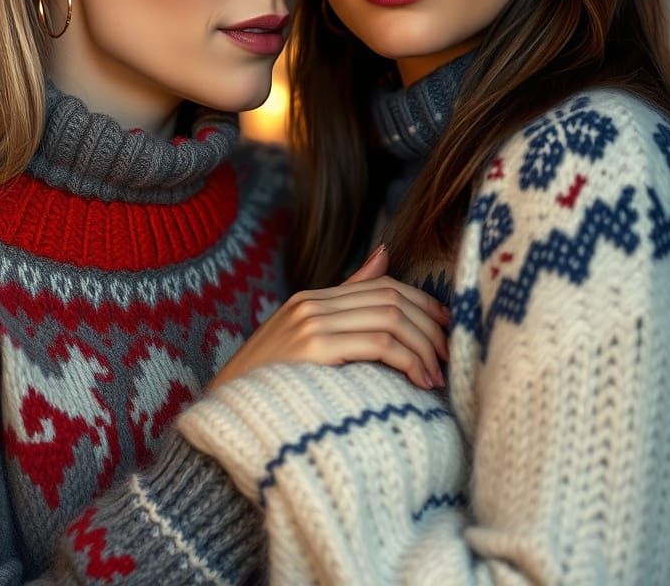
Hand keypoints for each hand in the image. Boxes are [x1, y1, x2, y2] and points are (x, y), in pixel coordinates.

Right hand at [209, 245, 448, 391]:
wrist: (221, 414)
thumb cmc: (267, 387)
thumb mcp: (304, 344)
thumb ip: (345, 303)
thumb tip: (384, 255)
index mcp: (311, 300)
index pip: (383, 285)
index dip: (423, 305)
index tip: (446, 331)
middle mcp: (312, 304)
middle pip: (392, 298)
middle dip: (431, 326)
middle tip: (449, 356)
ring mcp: (311, 324)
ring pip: (392, 318)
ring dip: (425, 347)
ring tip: (436, 377)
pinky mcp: (314, 349)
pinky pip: (379, 344)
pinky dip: (409, 360)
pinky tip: (419, 382)